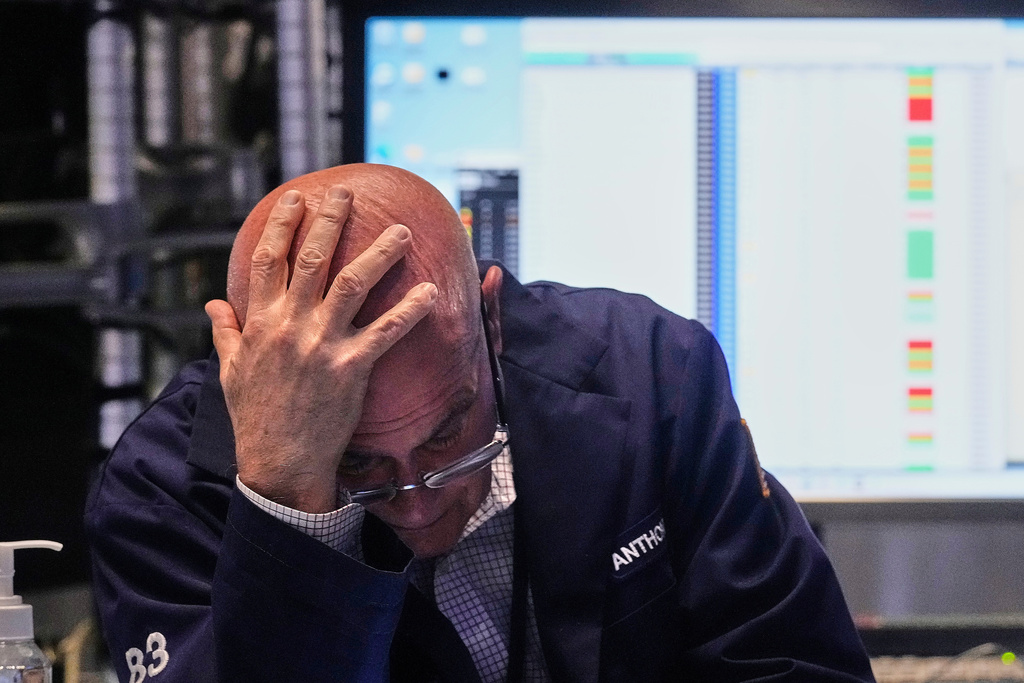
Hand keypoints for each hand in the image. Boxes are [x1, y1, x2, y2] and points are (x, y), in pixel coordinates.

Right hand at [205, 185, 436, 511]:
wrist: (279, 462)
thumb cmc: (255, 417)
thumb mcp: (230, 370)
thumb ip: (225, 331)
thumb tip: (213, 303)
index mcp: (260, 321)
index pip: (268, 259)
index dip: (283, 225)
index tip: (296, 198)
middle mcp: (290, 325)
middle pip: (313, 260)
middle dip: (330, 221)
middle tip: (347, 193)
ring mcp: (322, 344)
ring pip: (353, 284)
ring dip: (380, 253)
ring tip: (403, 231)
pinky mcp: (351, 367)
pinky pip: (386, 331)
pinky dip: (410, 309)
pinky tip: (430, 290)